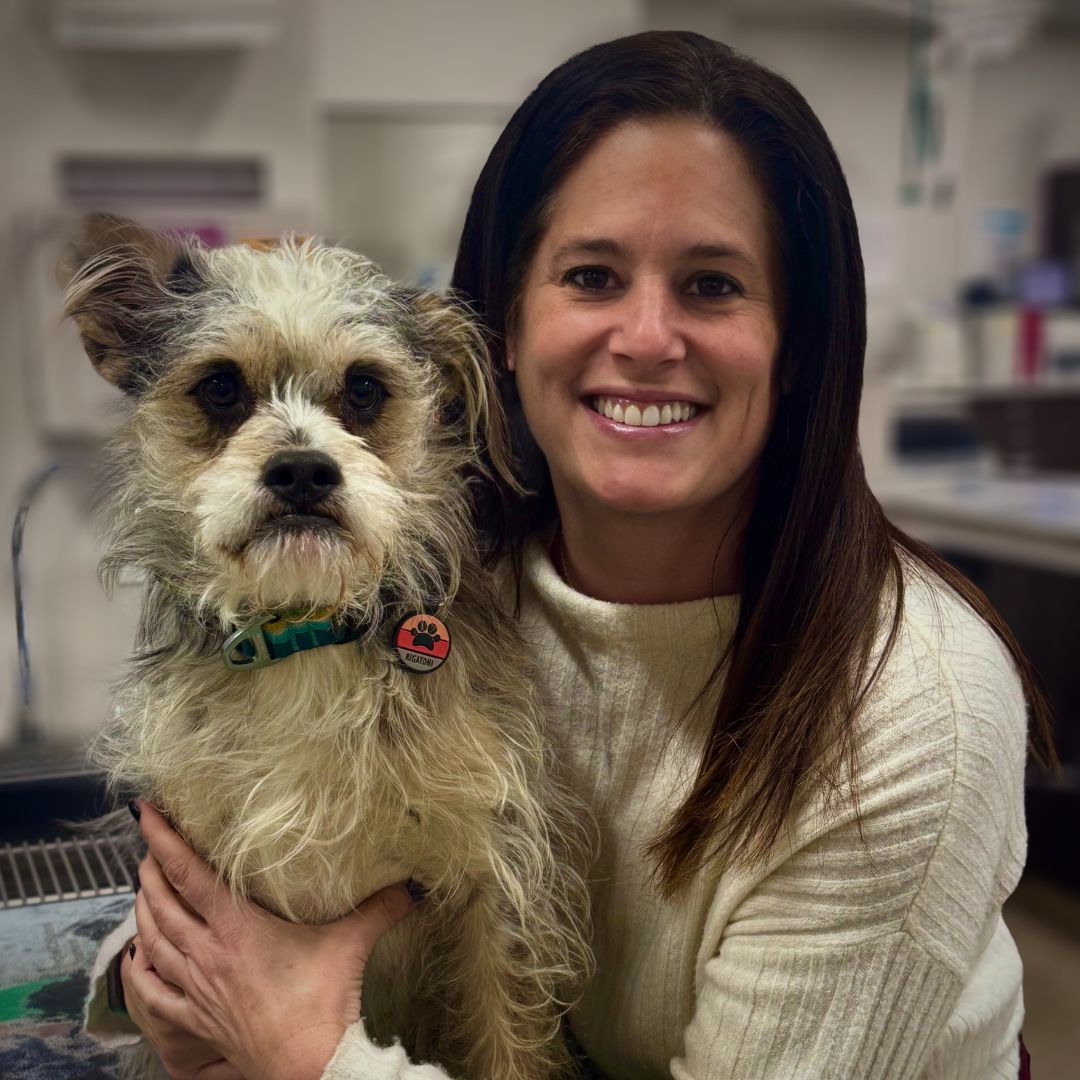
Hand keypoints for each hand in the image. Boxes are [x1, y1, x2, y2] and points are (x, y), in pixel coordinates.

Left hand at [129, 802, 418, 1079]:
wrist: (308, 1063)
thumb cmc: (323, 1002)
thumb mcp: (352, 942)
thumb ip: (380, 907)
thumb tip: (411, 883)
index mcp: (237, 928)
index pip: (189, 874)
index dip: (165, 841)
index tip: (149, 814)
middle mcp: (208, 953)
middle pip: (163, 903)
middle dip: (150, 869)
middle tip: (149, 843)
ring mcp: (198, 987)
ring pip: (154, 940)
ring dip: (143, 909)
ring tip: (141, 885)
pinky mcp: (198, 1018)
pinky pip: (155, 991)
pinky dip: (140, 970)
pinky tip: (136, 957)